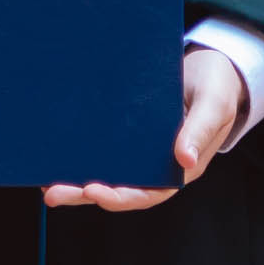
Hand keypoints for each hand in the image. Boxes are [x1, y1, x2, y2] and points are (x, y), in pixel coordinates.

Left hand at [43, 48, 244, 211]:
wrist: (212, 67)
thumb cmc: (217, 87)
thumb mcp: (213, 104)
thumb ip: (200, 130)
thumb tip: (184, 160)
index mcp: (182, 168)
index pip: (149, 193)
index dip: (120, 197)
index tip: (93, 191)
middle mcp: (159, 166)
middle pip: (121, 189)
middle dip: (86, 194)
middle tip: (53, 193)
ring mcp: (143, 153)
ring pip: (109, 174)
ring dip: (77, 182)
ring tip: (46, 185)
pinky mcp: (130, 136)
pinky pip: (105, 152)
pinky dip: (82, 158)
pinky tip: (56, 157)